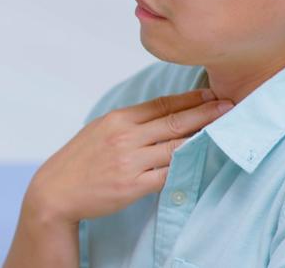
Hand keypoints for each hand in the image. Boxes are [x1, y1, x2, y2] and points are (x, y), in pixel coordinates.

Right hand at [23, 89, 232, 224]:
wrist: (55, 191)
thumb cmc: (79, 161)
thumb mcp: (99, 131)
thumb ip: (129, 122)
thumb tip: (162, 113)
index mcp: (116, 120)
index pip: (161, 104)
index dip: (189, 98)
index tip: (211, 93)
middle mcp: (124, 137)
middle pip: (173, 121)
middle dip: (205, 112)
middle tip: (229, 105)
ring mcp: (129, 162)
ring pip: (175, 146)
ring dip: (202, 137)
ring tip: (224, 130)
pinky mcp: (132, 185)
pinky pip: (167, 174)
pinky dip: (186, 165)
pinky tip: (201, 159)